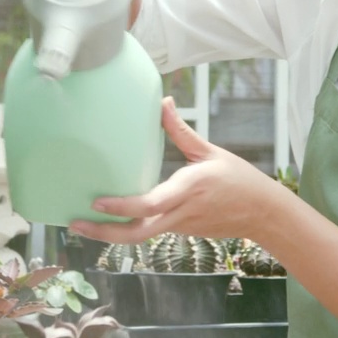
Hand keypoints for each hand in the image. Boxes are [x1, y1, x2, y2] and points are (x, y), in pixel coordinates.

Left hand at [69, 97, 289, 243]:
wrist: (263, 214)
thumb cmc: (239, 180)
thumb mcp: (210, 151)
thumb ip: (181, 130)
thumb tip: (164, 101)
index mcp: (188, 190)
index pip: (149, 205)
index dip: (121, 206)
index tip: (97, 201)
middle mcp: (180, 213)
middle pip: (136, 233)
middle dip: (103, 233)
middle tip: (75, 224)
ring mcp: (180, 226)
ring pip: (140, 237)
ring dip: (110, 234)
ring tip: (83, 223)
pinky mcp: (181, 231)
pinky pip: (150, 231)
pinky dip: (129, 228)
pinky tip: (111, 219)